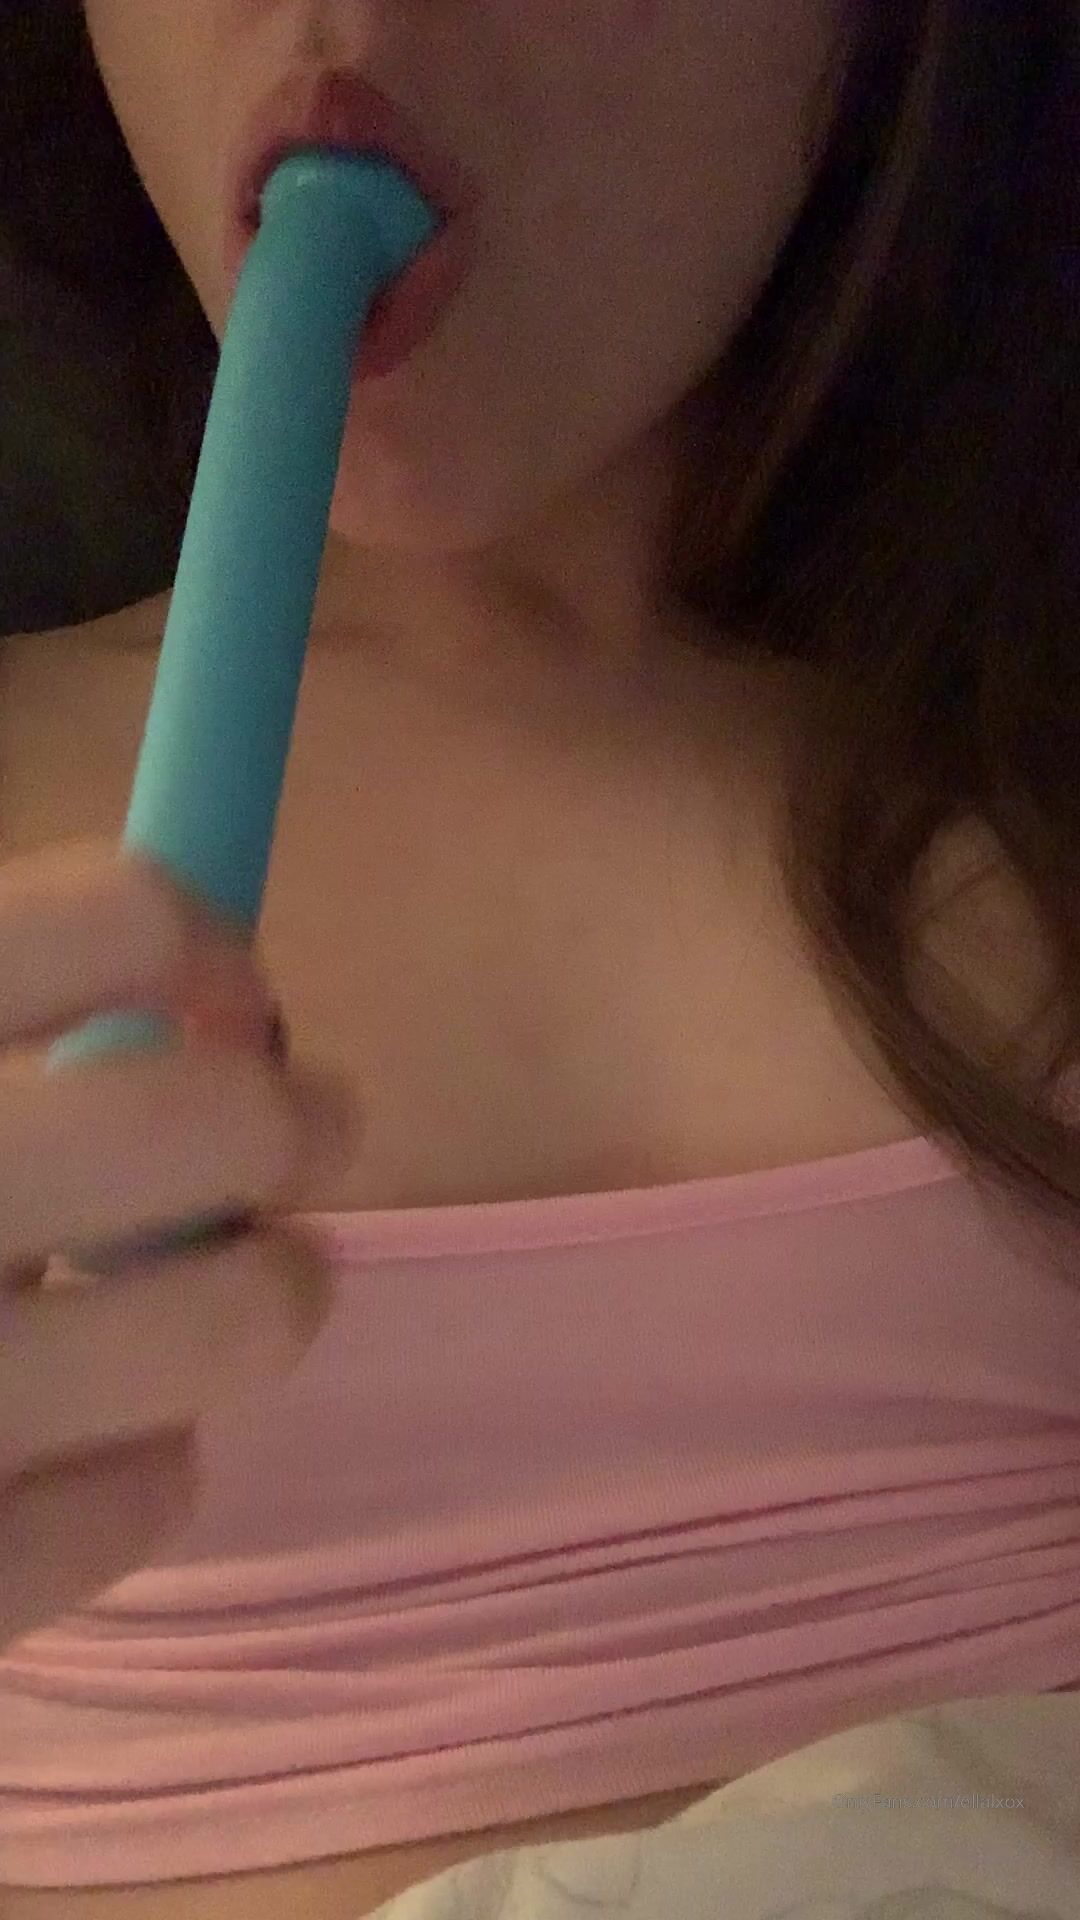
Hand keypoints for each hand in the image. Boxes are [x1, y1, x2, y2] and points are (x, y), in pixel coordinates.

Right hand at [0, 838, 360, 1649]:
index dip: (201, 943)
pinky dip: (143, 1460)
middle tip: (298, 1134)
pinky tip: (82, 1437)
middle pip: (213, 1122)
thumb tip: (185, 988)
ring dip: (263, 1292)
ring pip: (232, 1321)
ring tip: (238, 1288)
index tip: (216, 991)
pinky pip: (140, 1500)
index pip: (122, 919)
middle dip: (289, 1121)